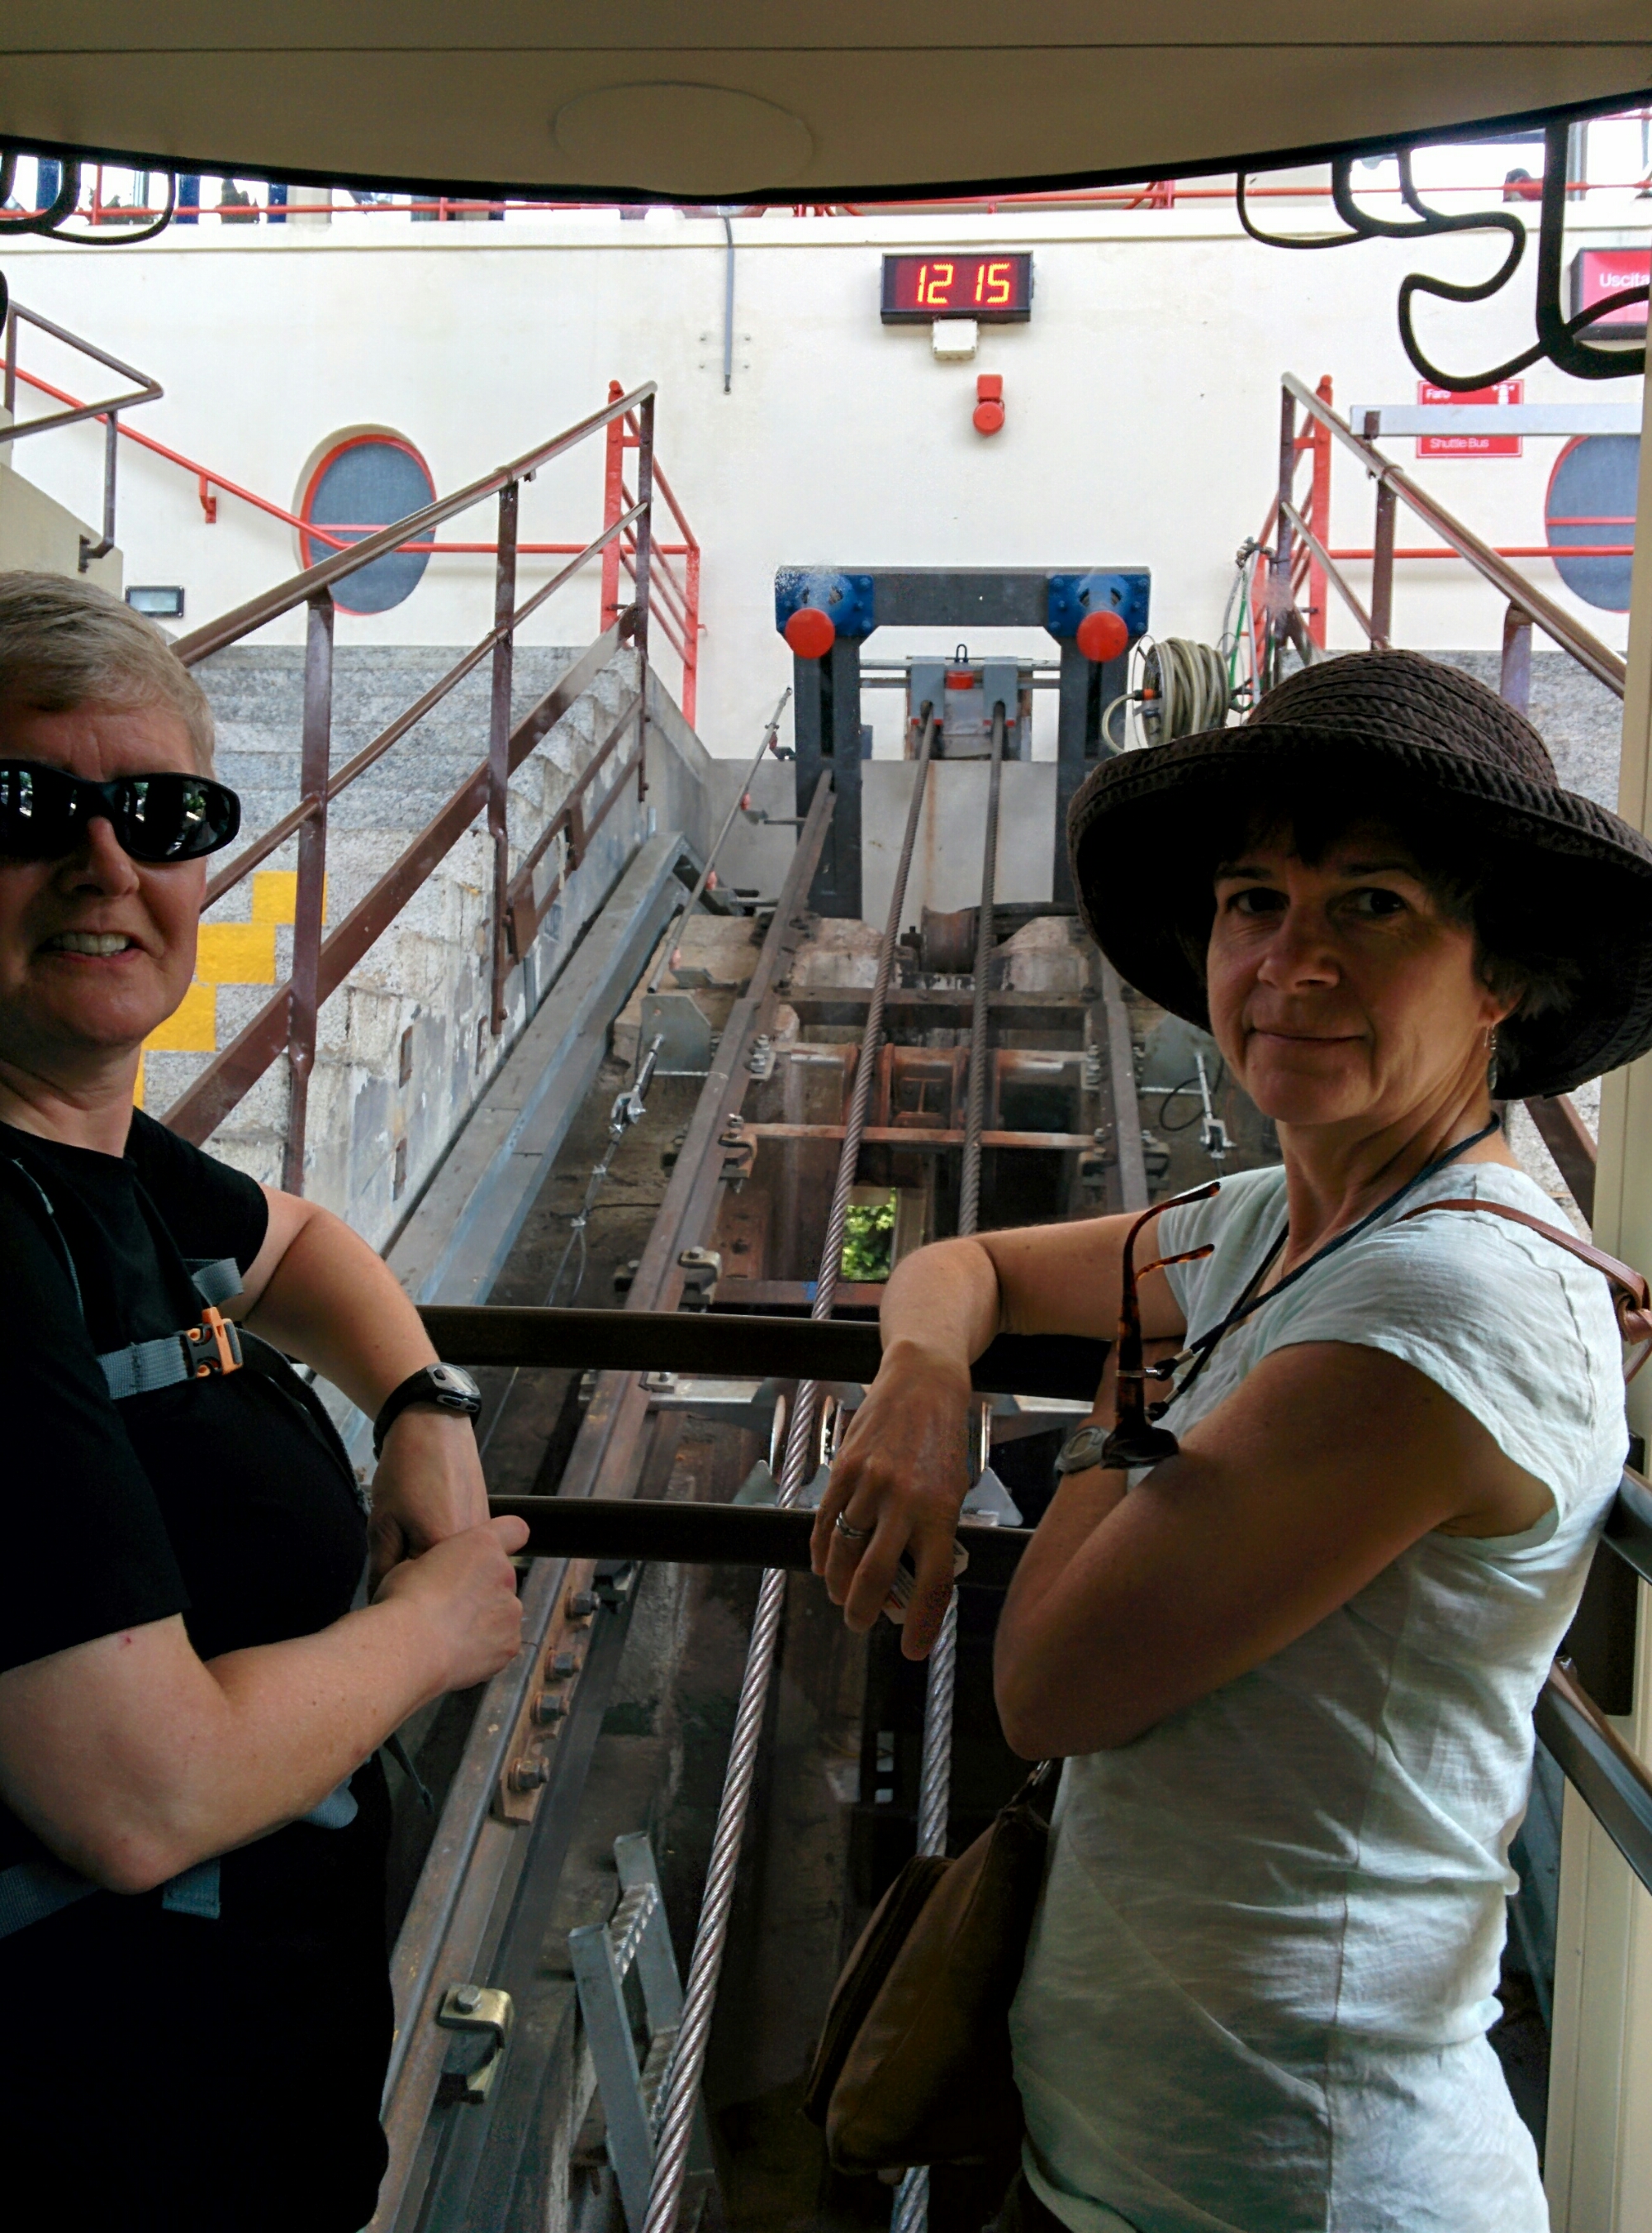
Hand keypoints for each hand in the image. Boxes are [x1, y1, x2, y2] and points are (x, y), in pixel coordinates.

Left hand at [369, 1408, 489, 1587]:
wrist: (435, 1428)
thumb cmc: (405, 1472)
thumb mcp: (383, 1522)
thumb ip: (383, 1569)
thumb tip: (382, 1603)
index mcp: (443, 1554)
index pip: (415, 1596)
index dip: (394, 1591)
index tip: (382, 1584)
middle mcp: (473, 1552)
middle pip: (439, 1586)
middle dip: (416, 1582)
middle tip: (396, 1557)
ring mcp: (483, 1538)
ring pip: (453, 1570)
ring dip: (433, 1566)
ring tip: (414, 1535)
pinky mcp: (486, 1524)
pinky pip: (464, 1553)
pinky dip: (447, 1551)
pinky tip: (431, 1525)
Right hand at [374, 1515, 528, 1692]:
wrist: (409, 1647)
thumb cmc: (403, 1602)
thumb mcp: (410, 1565)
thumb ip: (437, 1564)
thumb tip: (432, 1575)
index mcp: (482, 1545)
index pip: (514, 1530)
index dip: (505, 1541)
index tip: (487, 1557)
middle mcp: (504, 1573)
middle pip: (502, 1578)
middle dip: (484, 1590)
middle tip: (452, 1608)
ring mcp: (511, 1610)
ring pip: (502, 1612)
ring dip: (485, 1620)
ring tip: (450, 1634)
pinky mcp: (510, 1643)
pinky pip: (501, 1643)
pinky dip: (486, 1648)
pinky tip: (458, 1652)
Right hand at [811, 1341, 973, 1659]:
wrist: (923, 1382)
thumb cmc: (944, 1441)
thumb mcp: (953, 1490)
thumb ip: (935, 1534)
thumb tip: (912, 1583)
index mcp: (941, 1511)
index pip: (931, 1582)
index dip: (921, 1624)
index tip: (914, 1651)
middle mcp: (904, 1500)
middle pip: (874, 1577)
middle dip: (864, 1613)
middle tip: (863, 1625)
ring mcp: (869, 1485)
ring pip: (843, 1554)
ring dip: (840, 1587)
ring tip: (844, 1599)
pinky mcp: (843, 1470)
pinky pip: (825, 1524)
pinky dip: (823, 1553)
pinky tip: (826, 1567)